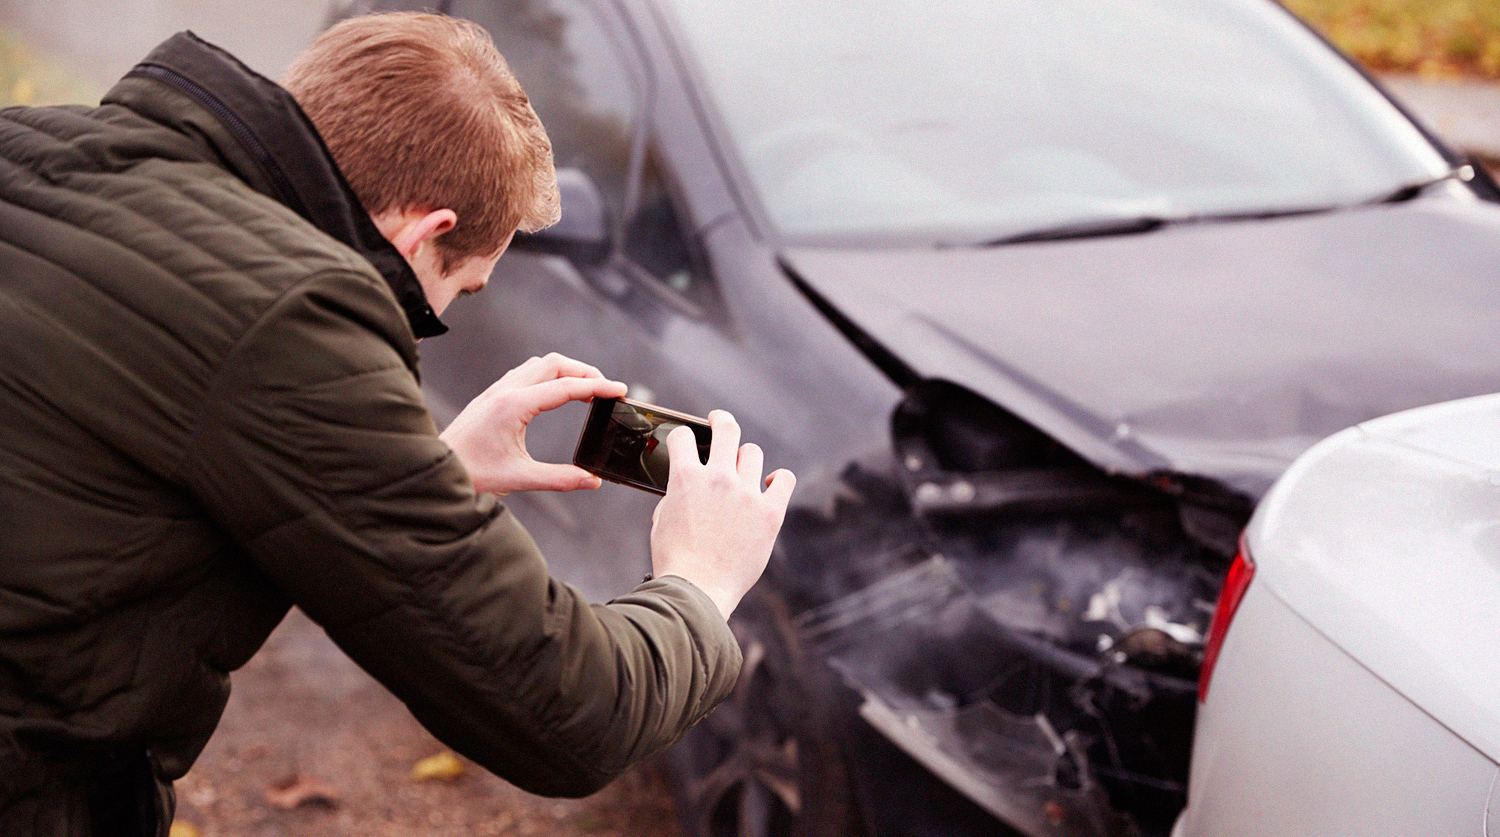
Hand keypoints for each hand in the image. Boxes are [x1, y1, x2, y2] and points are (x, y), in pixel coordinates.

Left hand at [441, 353, 626, 494]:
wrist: (433, 469)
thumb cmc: (471, 473)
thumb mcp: (519, 479)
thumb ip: (560, 478)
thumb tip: (593, 480)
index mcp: (515, 406)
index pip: (566, 387)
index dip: (598, 387)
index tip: (620, 391)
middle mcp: (505, 391)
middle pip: (555, 364)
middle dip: (585, 372)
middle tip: (606, 390)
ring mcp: (496, 390)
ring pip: (539, 365)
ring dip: (566, 371)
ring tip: (585, 390)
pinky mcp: (491, 396)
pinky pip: (525, 373)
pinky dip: (548, 376)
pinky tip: (554, 394)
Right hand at [648, 410, 795, 618]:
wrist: (697, 591)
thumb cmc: (676, 560)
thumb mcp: (662, 518)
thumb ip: (677, 493)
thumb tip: (688, 483)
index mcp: (685, 478)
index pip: (684, 436)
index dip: (684, 437)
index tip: (688, 441)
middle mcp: (718, 478)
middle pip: (727, 429)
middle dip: (721, 421)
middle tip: (719, 422)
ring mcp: (747, 494)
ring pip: (753, 453)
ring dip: (745, 459)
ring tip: (742, 471)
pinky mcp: (770, 513)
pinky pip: (784, 480)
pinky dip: (778, 480)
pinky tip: (770, 486)